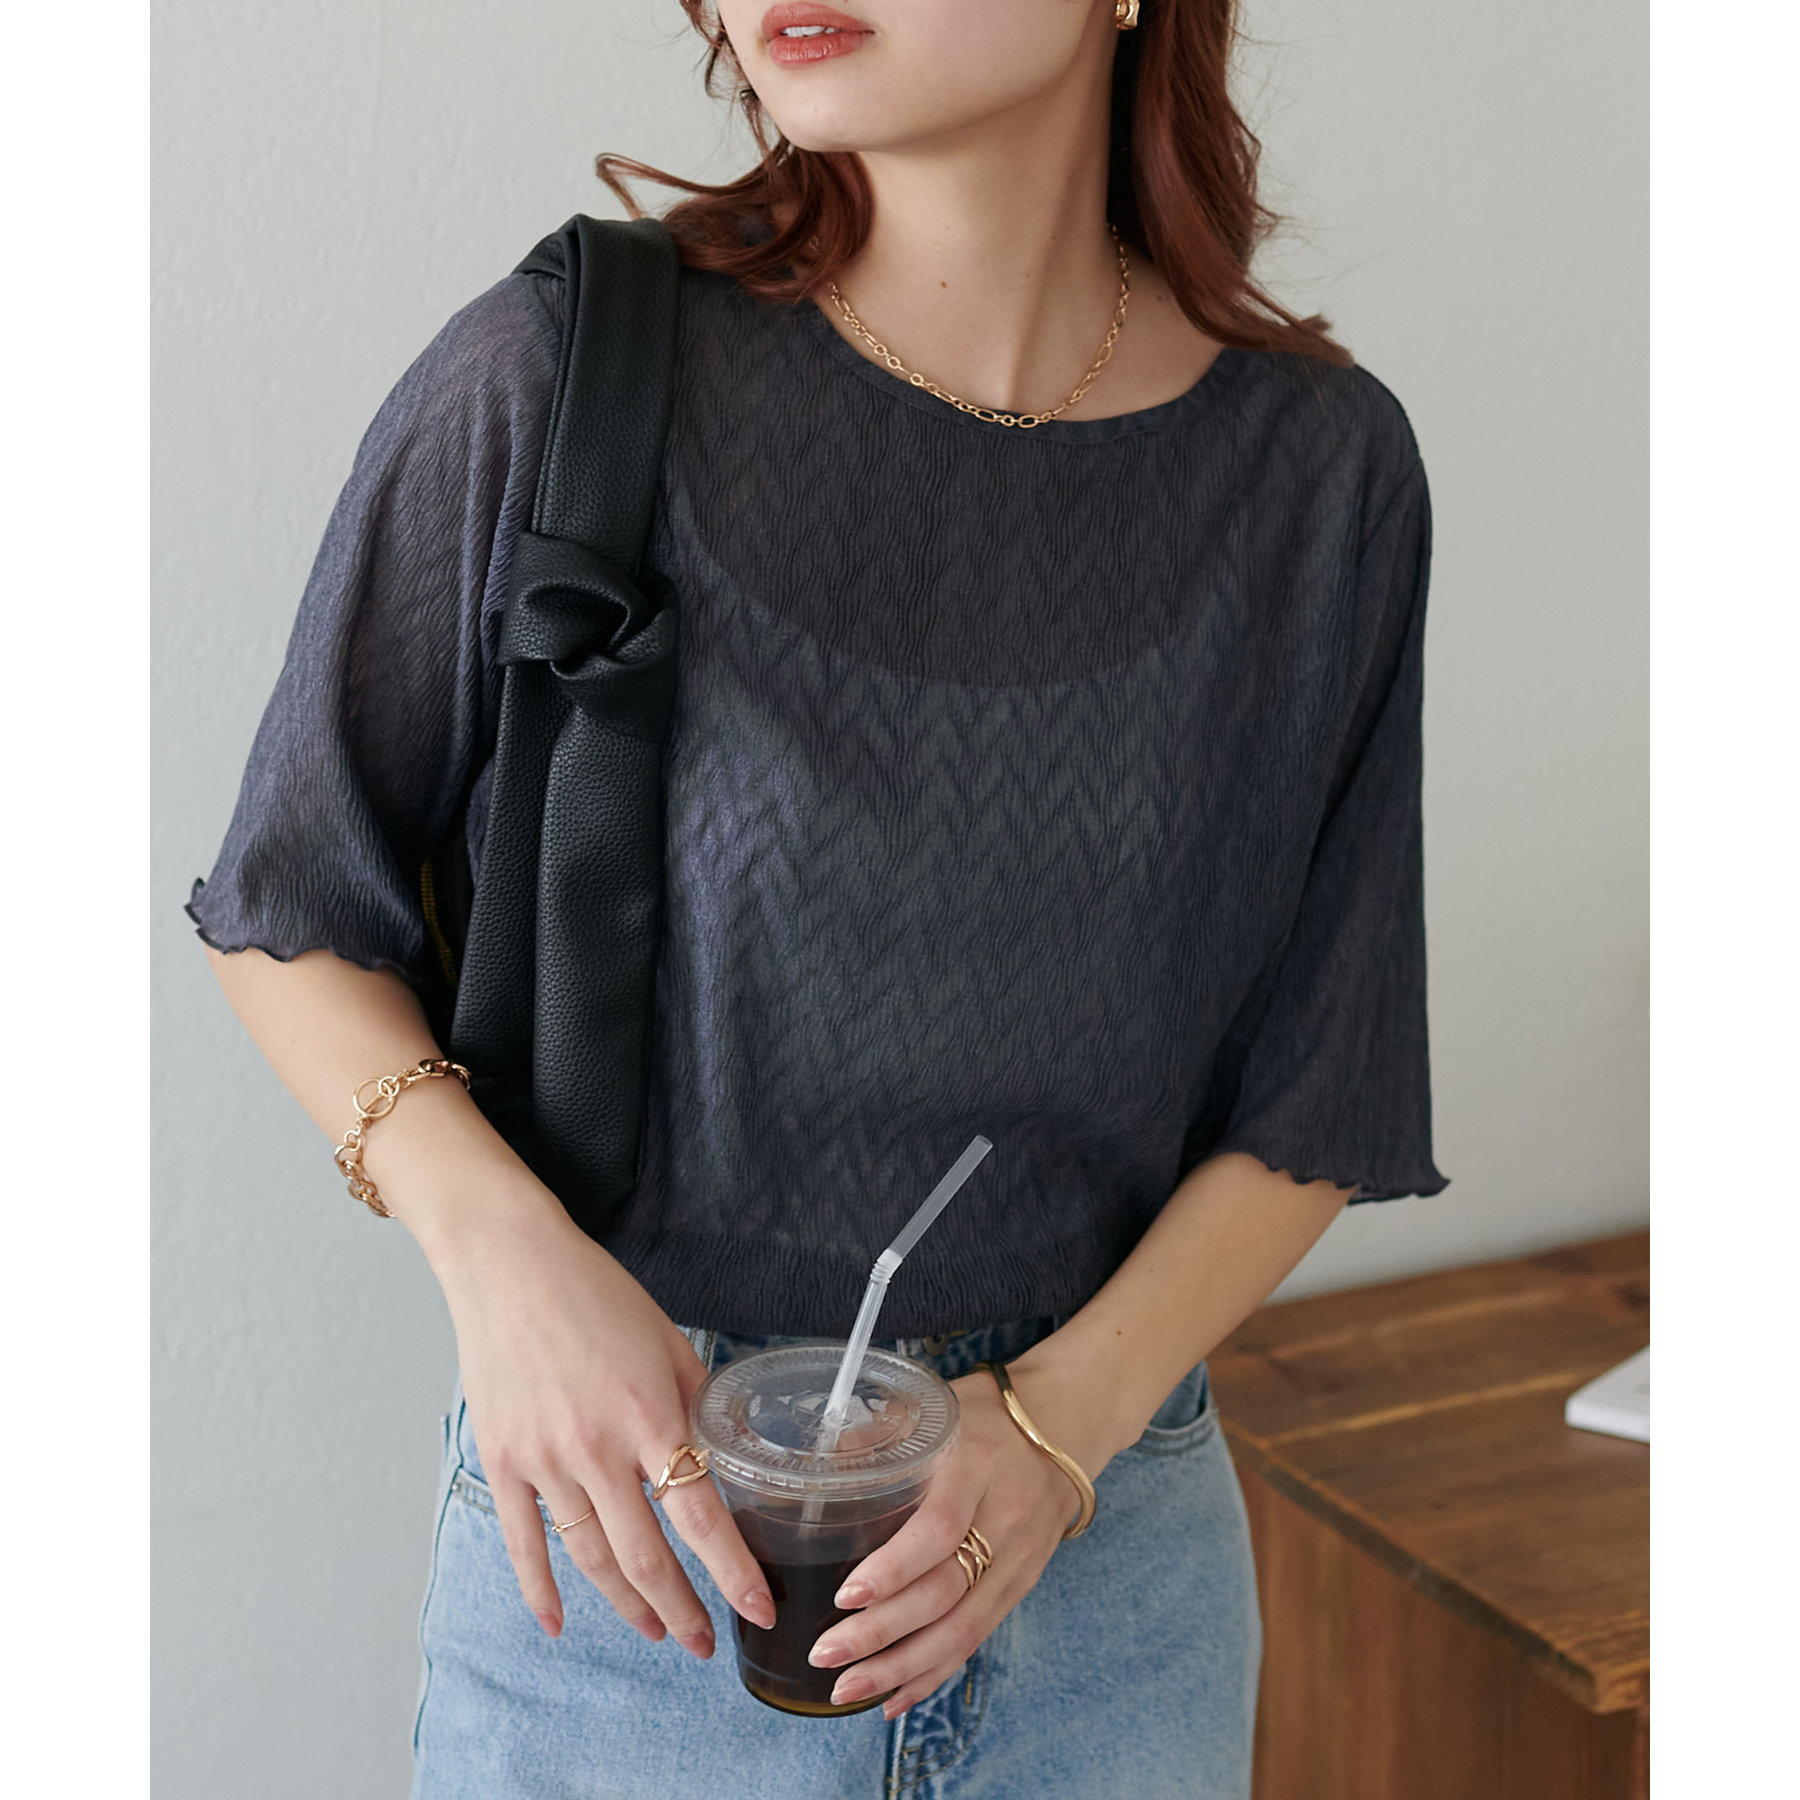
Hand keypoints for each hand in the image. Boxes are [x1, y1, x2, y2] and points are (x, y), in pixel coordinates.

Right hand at [431, 1178, 777, 1654]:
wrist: (511, 1265)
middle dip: (682, 1610)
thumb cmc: (597, 1295)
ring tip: (653, 1629)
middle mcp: (597, 1448)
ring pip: (590, 1558)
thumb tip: (726, 1452)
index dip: (733, 1573)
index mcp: (650, 1414)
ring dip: (626, 1605)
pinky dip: (541, 1590)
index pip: (701, 1516)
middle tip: (704, 1643)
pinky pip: (524, 1542)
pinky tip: (559, 1624)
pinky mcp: (504, 1461)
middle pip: (647, 1556)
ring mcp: (545, 1459)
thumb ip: (698, 1404)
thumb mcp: (669, 1342)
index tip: (758, 1609)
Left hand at [803, 1365, 1093, 1716]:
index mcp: (975, 1467)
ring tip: (848, 1690)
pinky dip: (934, 1672)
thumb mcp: (939, 1409)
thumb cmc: (987, 1415)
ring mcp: (1017, 1559)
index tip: (846, 1595)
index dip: (893, 1568)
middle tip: (826, 1654)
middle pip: (945, 1591)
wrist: (1064, 1427)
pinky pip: (976, 1637)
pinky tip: (895, 1697)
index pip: (938, 1528)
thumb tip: (815, 1462)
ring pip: (962, 1628)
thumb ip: (882, 1433)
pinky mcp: (1020, 1585)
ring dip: (902, 1666)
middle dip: (883, 1633)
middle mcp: (1002, 1518)